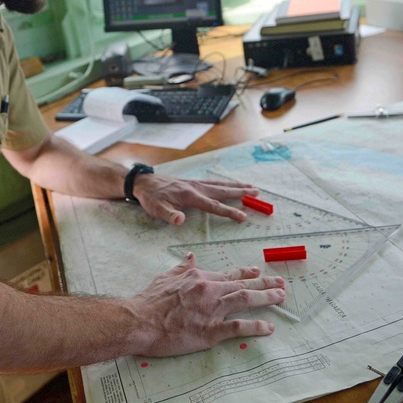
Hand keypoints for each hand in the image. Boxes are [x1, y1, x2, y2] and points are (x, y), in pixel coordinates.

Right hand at [129, 252, 285, 356]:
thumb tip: (190, 256)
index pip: (228, 274)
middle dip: (264, 283)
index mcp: (199, 277)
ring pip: (245, 300)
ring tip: (281, 297)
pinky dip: (256, 327)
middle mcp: (209, 290)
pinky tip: (268, 327)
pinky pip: (238, 327)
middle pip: (243, 285)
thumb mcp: (165, 277)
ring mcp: (211, 310)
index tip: (258, 271)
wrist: (139, 320)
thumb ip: (181, 268)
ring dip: (266, 298)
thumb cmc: (149, 301)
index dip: (246, 273)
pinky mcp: (210, 330)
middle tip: (281, 283)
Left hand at [132, 173, 258, 225]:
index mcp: (190, 195)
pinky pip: (214, 182)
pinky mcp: (194, 182)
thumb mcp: (156, 209)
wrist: (144, 182)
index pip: (213, 205)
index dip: (229, 211)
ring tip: (251, 187)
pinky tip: (231, 184)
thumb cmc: (151, 198)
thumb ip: (169, 215)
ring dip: (236, 186)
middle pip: (222, 191)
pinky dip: (226, 183)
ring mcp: (196, 183)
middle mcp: (196, 187)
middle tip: (257, 193)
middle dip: (240, 193)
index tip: (243, 216)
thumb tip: (180, 220)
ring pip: (220, 184)